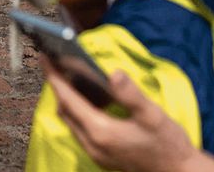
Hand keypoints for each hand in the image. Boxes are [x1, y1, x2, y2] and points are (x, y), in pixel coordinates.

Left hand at [42, 65, 213, 171]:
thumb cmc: (168, 143)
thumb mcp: (152, 114)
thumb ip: (130, 94)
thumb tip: (113, 74)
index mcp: (100, 131)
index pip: (67, 99)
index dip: (54, 77)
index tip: (45, 57)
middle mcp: (92, 144)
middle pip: (65, 110)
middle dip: (58, 86)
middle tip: (56, 62)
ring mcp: (96, 153)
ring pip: (71, 121)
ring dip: (68, 100)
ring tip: (69, 77)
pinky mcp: (102, 156)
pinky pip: (81, 130)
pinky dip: (78, 113)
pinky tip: (89, 102)